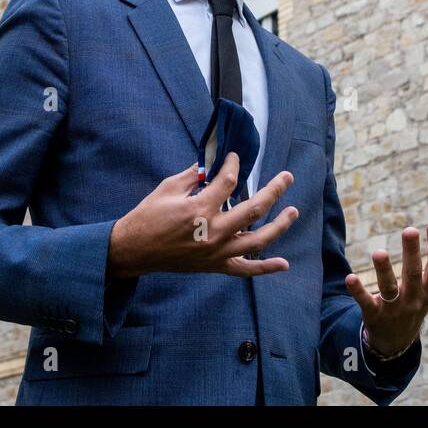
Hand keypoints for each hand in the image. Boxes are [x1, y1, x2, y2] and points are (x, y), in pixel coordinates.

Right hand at [108, 151, 298, 278]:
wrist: (135, 250)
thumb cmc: (148, 216)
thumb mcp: (168, 188)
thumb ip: (193, 176)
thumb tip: (211, 166)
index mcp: (200, 208)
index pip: (228, 181)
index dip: (233, 165)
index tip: (234, 157)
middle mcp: (214, 231)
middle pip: (254, 208)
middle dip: (274, 190)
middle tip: (287, 177)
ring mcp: (217, 252)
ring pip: (258, 239)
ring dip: (279, 225)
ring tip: (293, 212)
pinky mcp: (215, 266)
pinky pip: (245, 269)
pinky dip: (265, 268)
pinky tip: (284, 264)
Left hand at [346, 222, 427, 358]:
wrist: (398, 340)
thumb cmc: (417, 302)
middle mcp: (414, 299)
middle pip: (414, 274)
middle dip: (412, 252)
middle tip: (410, 230)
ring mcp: (394, 308)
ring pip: (389, 288)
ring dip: (384, 270)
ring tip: (379, 252)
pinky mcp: (374, 314)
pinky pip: (366, 302)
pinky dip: (358, 291)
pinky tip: (350, 278)